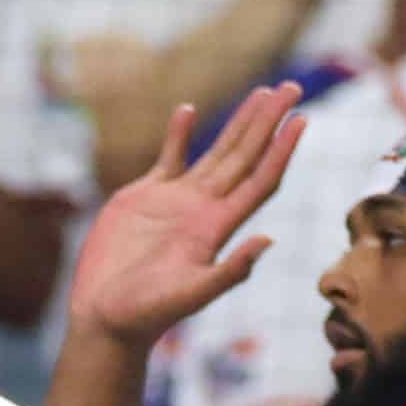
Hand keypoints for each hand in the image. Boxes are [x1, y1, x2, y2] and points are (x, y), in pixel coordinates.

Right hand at [62, 81, 304, 350]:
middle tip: (292, 87)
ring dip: (239, 122)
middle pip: (245, 157)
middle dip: (268, 122)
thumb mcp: (190, 295)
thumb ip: (229, 271)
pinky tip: (189, 110)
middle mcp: (203, 209)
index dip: (281, 150)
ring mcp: (175, 202)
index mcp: (217, 227)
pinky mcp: (143, 199)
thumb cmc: (145, 314)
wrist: (105, 318)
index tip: (301, 119)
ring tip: (262, 92)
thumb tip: (268, 240)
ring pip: (216, 153)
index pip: (259, 180)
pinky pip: (169, 159)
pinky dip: (178, 134)